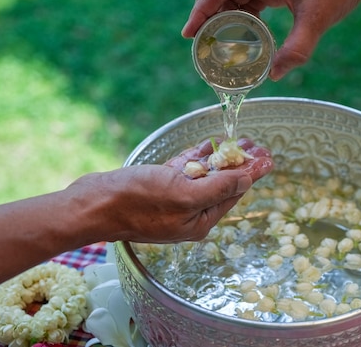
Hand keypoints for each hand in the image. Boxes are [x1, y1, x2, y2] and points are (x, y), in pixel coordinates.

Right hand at [69, 138, 272, 243]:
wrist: (91, 203)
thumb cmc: (136, 201)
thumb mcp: (184, 194)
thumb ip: (219, 187)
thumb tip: (248, 179)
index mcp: (199, 220)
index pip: (234, 193)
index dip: (252, 173)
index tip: (269, 157)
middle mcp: (189, 212)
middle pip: (222, 184)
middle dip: (240, 163)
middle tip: (256, 143)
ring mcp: (173, 198)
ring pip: (204, 174)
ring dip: (222, 156)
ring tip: (239, 139)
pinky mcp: (158, 185)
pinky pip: (185, 170)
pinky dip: (198, 157)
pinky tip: (211, 145)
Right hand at [181, 0, 360, 79]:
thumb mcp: (318, 20)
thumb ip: (296, 49)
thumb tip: (275, 76)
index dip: (201, 10)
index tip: (190, 34)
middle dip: (205, 9)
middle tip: (197, 38)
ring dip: (221, 10)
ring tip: (216, 38)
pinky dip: (240, 9)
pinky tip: (242, 29)